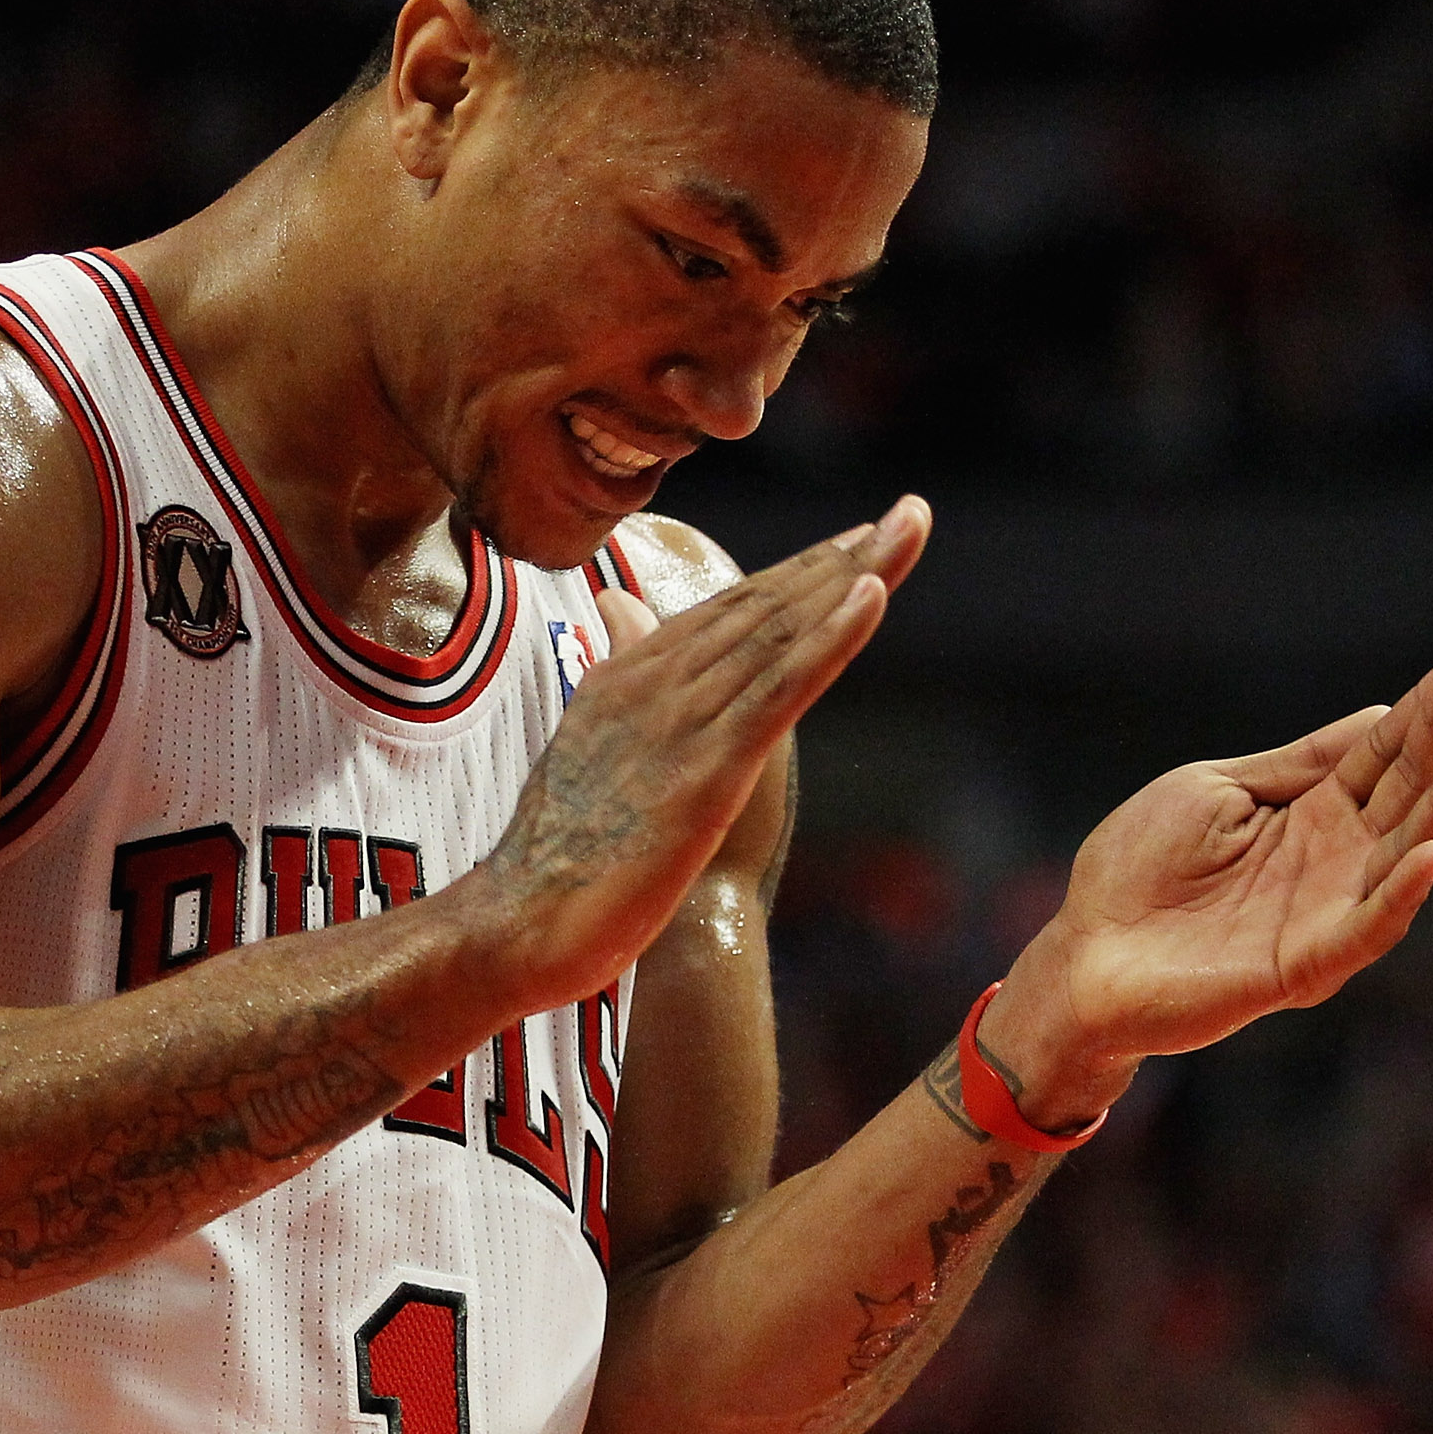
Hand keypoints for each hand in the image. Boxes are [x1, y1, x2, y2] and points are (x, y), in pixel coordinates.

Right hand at [468, 497, 931, 1011]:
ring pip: (782, 633)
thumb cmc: (557, 852)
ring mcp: (681, 723)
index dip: (802, 572)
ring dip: (856, 574)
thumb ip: (617, 671)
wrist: (518, 922)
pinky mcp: (706, 773)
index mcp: (630, 674)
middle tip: (913, 512)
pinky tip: (875, 591)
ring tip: (910, 526)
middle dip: (845, 556)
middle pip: (766, 605)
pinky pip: (781, 690)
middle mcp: (656, 681)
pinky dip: (832, 637)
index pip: (731, 609)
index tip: (862, 539)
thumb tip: (622, 607)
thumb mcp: (591, 743)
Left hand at [993, 648, 1432, 1116]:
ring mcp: (1324, 914)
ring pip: (1405, 856)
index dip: (1422, 711)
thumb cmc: (1138, 873)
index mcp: (1309, 813)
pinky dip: (1402, 893)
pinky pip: (1366, 929)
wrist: (1084, 956)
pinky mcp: (1303, 965)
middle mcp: (1333, 861)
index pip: (1381, 754)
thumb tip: (1379, 718)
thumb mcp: (1214, 792)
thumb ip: (1295, 766)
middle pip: (1407, 793)